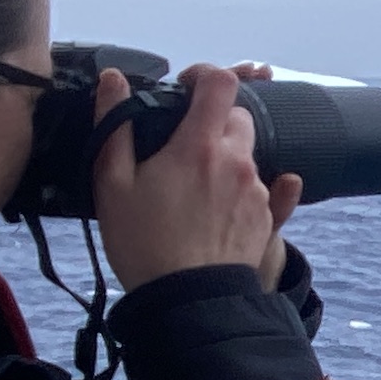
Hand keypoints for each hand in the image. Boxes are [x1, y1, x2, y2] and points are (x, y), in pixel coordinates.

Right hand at [92, 63, 302, 292]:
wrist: (187, 304)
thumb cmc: (143, 245)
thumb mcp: (112, 183)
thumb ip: (114, 124)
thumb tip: (113, 80)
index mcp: (199, 146)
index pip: (219, 82)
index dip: (203, 75)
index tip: (185, 88)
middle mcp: (237, 162)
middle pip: (237, 117)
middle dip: (213, 121)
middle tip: (183, 146)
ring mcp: (258, 191)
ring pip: (248, 154)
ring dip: (226, 158)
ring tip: (194, 188)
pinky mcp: (268, 219)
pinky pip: (263, 189)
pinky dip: (242, 189)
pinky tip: (219, 209)